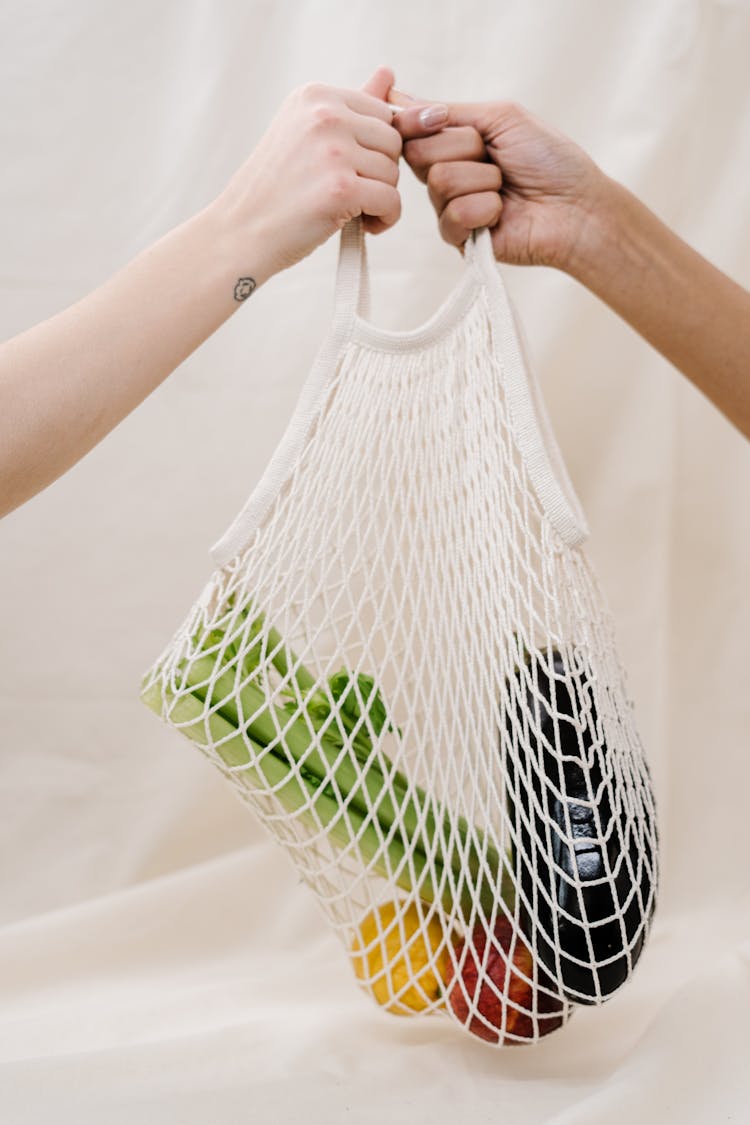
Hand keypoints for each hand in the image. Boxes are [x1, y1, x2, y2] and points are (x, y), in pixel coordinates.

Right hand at [213, 69, 446, 281]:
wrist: (240, 232)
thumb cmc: (275, 189)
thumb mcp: (307, 135)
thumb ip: (350, 109)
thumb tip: (388, 72)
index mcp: (315, 95)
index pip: (381, 113)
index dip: (374, 149)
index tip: (352, 170)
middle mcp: (324, 115)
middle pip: (392, 140)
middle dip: (381, 172)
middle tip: (354, 193)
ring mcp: (333, 151)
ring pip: (393, 171)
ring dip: (382, 198)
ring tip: (353, 210)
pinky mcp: (341, 188)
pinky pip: (391, 201)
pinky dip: (386, 219)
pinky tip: (366, 225)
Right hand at [389, 90, 607, 272]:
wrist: (576, 208)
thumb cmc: (550, 160)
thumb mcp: (501, 118)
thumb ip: (450, 110)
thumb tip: (398, 96)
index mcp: (453, 143)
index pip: (410, 129)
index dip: (416, 121)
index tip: (440, 118)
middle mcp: (446, 174)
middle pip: (417, 153)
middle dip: (464, 147)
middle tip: (495, 157)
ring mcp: (450, 207)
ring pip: (438, 181)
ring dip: (482, 178)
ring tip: (505, 187)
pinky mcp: (459, 238)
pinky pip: (452, 215)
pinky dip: (485, 208)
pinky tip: (503, 212)